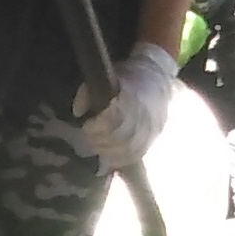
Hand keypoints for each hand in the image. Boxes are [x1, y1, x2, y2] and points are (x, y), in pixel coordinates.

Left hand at [80, 41, 180, 168]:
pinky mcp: (153, 140)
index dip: (98, 127)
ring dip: (109, 151)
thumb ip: (88, 91)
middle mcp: (145, 116)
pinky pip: (136, 156)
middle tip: (90, 136)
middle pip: (121, 138)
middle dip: (101, 141)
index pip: (115, 119)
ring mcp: (152, 130)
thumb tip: (77, 112)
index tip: (87, 125)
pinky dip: (120, 159)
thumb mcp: (106, 76)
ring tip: (98, 144)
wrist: (157, 81)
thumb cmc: (126, 78)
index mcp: (133, 97)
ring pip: (129, 150)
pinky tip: (109, 155)